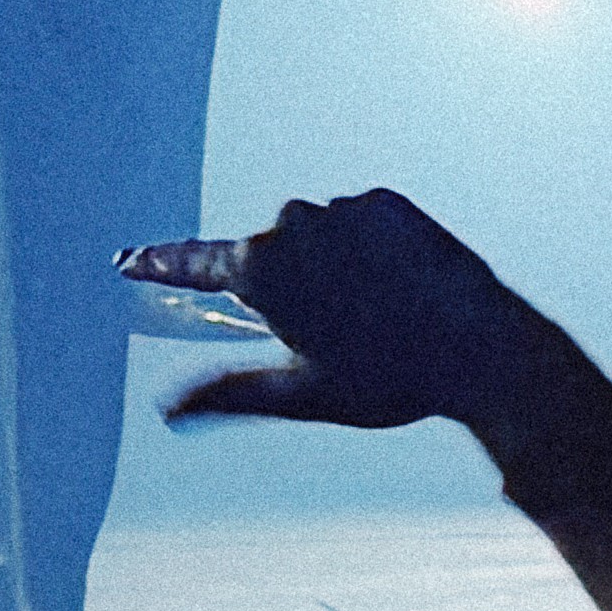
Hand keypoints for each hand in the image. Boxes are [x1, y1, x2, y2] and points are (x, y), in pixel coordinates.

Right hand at [166, 189, 577, 437]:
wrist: (483, 348)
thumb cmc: (389, 379)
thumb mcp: (302, 395)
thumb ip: (228, 392)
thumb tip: (168, 408)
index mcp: (260, 267)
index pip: (191, 263)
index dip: (158, 265)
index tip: (128, 260)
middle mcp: (291, 222)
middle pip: (266, 257)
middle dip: (285, 290)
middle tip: (329, 337)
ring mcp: (340, 207)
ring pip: (317, 241)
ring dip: (332, 271)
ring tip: (380, 320)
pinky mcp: (386, 202)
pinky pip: (361, 225)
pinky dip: (371, 253)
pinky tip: (402, 291)